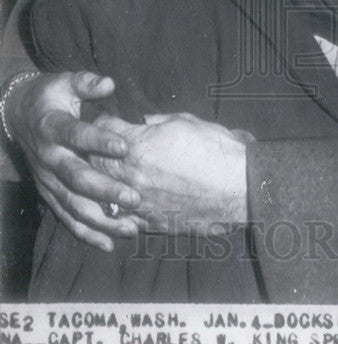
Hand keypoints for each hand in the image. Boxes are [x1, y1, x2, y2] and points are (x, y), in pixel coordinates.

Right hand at [5, 71, 140, 250]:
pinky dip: (86, 232)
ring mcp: (47, 180)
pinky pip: (66, 217)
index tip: (124, 148)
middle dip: (105, 189)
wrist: (18, 114)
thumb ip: (86, 83)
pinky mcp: (48, 194)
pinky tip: (109, 244)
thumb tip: (108, 83)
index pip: (75, 135)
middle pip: (76, 177)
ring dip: (101, 218)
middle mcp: (49, 157)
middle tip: (134, 197)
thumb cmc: (52, 96)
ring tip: (130, 227)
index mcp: (52, 127)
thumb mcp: (65, 82)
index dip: (98, 141)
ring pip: (72, 203)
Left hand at [91, 113, 249, 234]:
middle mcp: (131, 175)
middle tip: (100, 146)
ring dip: (101, 181)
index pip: (101, 130)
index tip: (107, 122)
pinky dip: (115, 208)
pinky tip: (120, 201)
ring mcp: (137, 202)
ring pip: (100, 192)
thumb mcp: (185, 121)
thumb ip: (156, 121)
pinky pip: (119, 217)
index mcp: (137, 146)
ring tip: (107, 174)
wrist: (239, 187)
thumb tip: (142, 121)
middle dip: (94, 151)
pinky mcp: (148, 222)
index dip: (103, 122)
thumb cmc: (215, 150)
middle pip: (93, 161)